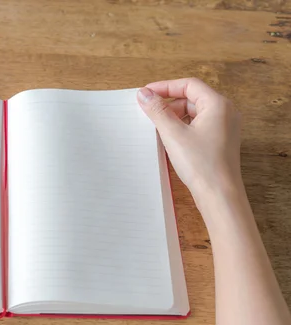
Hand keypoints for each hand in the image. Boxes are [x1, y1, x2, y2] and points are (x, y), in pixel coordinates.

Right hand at [136, 78, 241, 197]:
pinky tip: (169, 138)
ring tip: (157, 126)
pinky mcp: (220, 141)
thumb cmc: (201, 164)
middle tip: (148, 111)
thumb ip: (157, 110)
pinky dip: (183, 127)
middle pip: (191, 97)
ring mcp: (224, 127)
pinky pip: (199, 125)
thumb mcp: (173, 133)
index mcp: (218, 105)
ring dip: (174, 116)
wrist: (219, 195)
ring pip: (194, 112)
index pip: (188, 85)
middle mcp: (225, 112)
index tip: (146, 93)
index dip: (165, 86)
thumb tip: (144, 94)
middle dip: (168, 103)